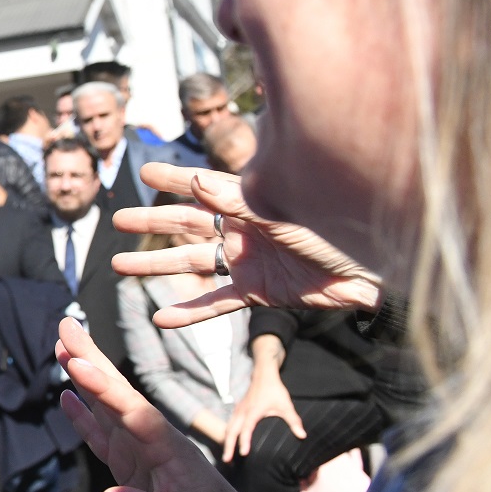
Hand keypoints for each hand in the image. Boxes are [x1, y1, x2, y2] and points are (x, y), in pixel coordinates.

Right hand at [54, 317, 290, 491]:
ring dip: (85, 377)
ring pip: (105, 406)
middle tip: (65, 323)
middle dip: (91, 358)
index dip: (101, 386)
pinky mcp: (130, 465)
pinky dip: (84, 416)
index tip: (76, 361)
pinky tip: (67, 397)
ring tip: (62, 347)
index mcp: (165, 445)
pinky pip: (102, 435)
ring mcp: (139, 449)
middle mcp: (150, 438)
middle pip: (116, 392)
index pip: (129, 409)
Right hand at [111, 165, 380, 328]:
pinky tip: (162, 319)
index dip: (173, 180)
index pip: (203, 188)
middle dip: (153, 223)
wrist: (371, 272)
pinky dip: (189, 312)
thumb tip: (197, 182)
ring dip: (156, 265)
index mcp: (251, 204)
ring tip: (121, 266)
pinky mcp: (258, 293)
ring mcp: (248, 262)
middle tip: (119, 221)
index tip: (144, 172)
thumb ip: (237, 201)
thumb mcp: (282, 211)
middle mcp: (244, 231)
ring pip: (192, 264)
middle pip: (188, 225)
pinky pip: (216, 304)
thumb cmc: (336, 231)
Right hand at [221, 348, 305, 463]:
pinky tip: (229, 442)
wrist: (263, 376)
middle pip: (231, 431)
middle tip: (227, 460)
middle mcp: (243, 412)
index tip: (244, 453)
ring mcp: (238, 410)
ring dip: (226, 441)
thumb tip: (303, 436)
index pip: (246, 429)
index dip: (244, 441)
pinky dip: (228, 435)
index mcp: (253, 411)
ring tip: (227, 456)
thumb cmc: (275, 391)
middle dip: (228, 446)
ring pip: (228, 428)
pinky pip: (229, 424)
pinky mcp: (238, 410)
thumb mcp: (286, 405)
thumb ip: (294, 421)